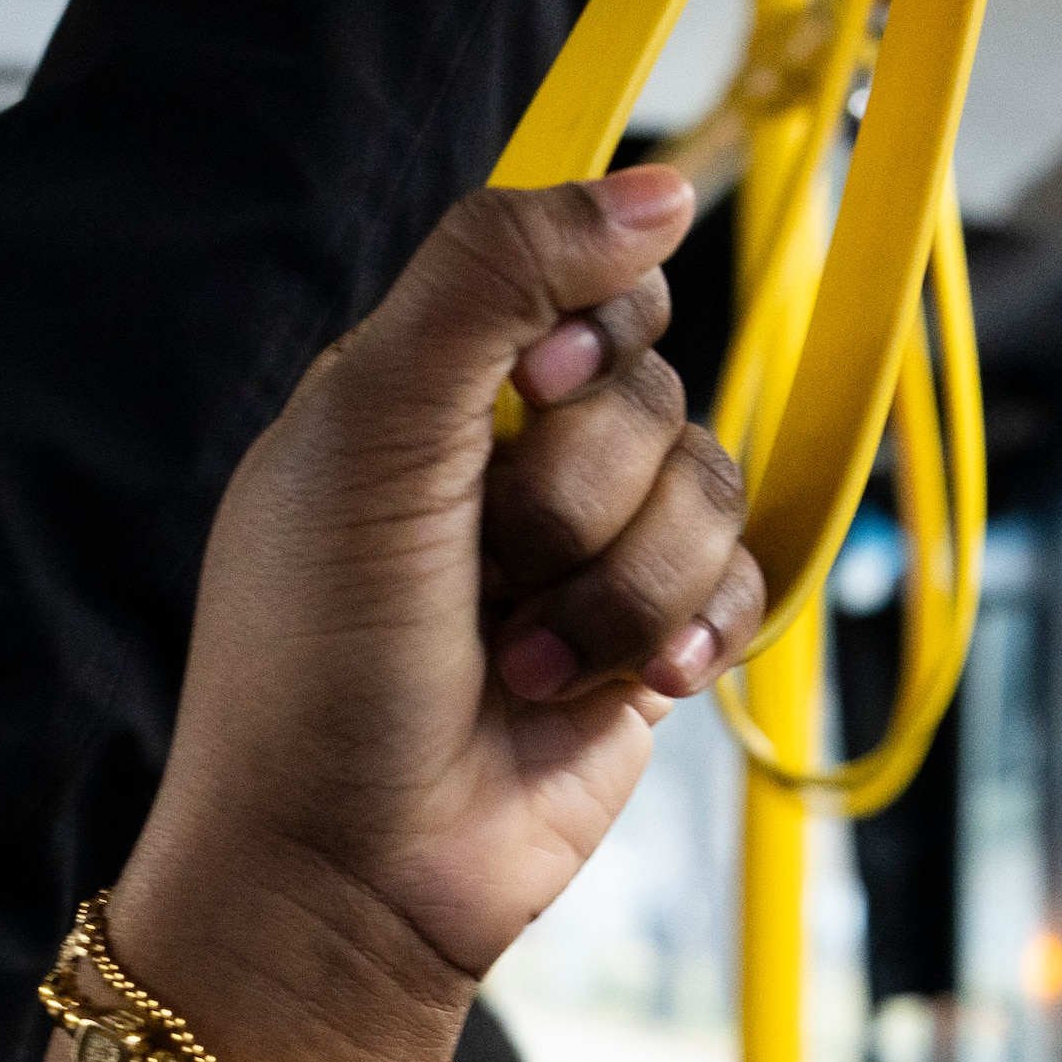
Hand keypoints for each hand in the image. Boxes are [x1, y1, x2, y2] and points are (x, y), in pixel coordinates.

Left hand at [115, 167, 760, 1061]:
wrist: (344, 876)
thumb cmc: (317, 662)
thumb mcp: (373, 426)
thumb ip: (496, 275)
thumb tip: (662, 186)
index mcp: (429, 385)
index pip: (580, 274)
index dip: (585, 323)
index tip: (527, 391)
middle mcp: (512, 460)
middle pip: (656, 384)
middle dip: (584, 487)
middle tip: (489, 567)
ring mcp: (586, 556)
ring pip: (710, 486)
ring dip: (622, 582)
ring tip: (525, 659)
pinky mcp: (645, 648)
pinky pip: (744, 585)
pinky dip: (687, 634)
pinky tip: (618, 687)